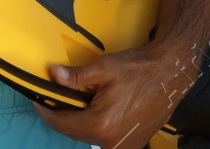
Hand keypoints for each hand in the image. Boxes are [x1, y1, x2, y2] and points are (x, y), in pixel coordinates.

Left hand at [32, 44, 193, 148]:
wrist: (170, 75)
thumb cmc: (138, 69)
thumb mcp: (104, 69)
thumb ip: (77, 76)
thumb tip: (53, 75)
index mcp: (101, 123)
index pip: (62, 123)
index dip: (47, 112)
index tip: (38, 102)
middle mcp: (111, 141)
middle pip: (74, 132)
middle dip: (62, 117)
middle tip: (56, 99)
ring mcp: (123, 146)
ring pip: (88, 136)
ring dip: (79, 123)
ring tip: (77, 104)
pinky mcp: (132, 144)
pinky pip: (104, 140)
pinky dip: (95, 128)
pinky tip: (96, 112)